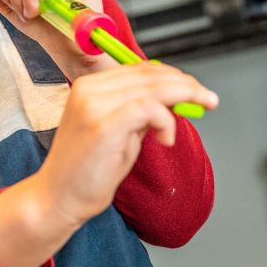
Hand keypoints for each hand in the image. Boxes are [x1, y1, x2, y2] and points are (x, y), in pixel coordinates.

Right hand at [36, 62, 218, 229]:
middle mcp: (90, 89)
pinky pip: (148, 108)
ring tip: (197, 110)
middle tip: (208, 99)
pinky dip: (166, 121)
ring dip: (183, 96)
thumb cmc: (86, 170)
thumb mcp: (118, 132)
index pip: (139, 69)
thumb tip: (171, 100)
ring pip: (153, 87)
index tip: (195, 89)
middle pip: (149, 74)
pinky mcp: (103, 123)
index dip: (172, 76)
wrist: (58, 197)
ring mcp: (94, 104)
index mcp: (89, 86)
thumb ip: (139, 112)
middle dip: (186, 84)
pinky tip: (166, 139)